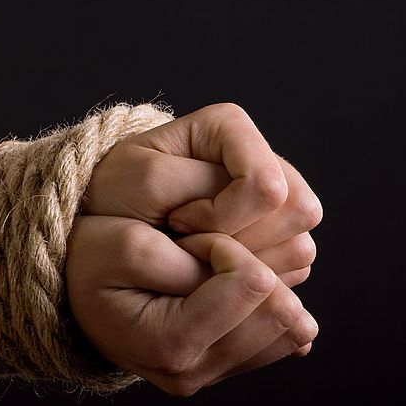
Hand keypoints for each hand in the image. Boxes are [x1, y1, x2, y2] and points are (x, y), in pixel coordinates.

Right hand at [66, 218, 317, 395]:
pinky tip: (230, 290)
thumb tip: (265, 282)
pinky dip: (265, 307)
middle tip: (201, 255)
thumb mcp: (129, 243)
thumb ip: (195, 261)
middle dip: (251, 267)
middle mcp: (194, 373)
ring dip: (262, 288)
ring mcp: (210, 377)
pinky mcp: (223, 370)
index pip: (253, 282)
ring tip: (211, 273)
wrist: (72, 296)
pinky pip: (283, 339)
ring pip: (292, 327)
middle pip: (283, 311)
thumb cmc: (92, 263)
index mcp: (170, 345)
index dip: (228, 244)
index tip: (188, 238)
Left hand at [84, 103, 322, 285]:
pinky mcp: (277, 237)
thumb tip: (271, 196)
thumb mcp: (146, 181)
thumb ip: (204, 184)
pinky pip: (291, 268)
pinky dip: (252, 277)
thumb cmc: (118, 195)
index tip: (174, 220)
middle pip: (298, 212)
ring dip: (248, 263)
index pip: (266, 186)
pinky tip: (212, 270)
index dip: (222, 216)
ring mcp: (276, 199)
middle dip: (242, 242)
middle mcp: (263, 158)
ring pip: (299, 245)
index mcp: (230, 128)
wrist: (105, 223)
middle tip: (185, 242)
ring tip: (195, 254)